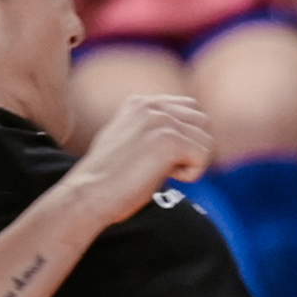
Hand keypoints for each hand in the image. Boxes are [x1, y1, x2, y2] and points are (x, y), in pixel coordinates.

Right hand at [69, 90, 214, 223]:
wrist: (89, 194)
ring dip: (191, 163)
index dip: (188, 139)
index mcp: (141, 103)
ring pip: (207, 141)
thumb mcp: (132, 144)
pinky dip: (191, 175)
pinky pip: (203, 157)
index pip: (191, 110)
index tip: (164, 159)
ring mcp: (160, 119)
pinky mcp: (168, 139)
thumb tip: (191, 140)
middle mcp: (151, 105)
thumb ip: (156, 132)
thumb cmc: (108, 180)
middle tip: (167, 168)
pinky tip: (164, 177)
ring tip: (160, 172)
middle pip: (204, 123)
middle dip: (195, 149)